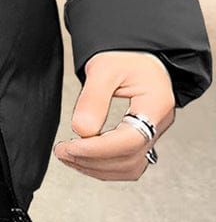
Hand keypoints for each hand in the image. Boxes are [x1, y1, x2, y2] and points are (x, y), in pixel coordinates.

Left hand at [53, 50, 175, 180]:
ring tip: (68, 157)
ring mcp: (153, 133)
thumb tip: (80, 130)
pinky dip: (105, 166)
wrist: (136, 53)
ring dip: (97, 168)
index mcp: (156, 104)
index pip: (130, 140)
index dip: (98, 148)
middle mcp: (159, 123)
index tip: (71, 147)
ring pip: (130, 167)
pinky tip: (84, 158)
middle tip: (62, 152)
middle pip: (129, 158)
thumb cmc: (125, 55)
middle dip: (92, 160)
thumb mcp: (104, 67)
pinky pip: (127, 163)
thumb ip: (93, 98)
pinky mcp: (143, 138)